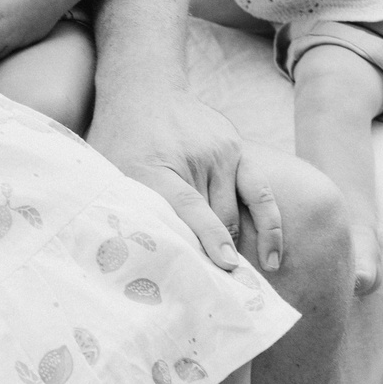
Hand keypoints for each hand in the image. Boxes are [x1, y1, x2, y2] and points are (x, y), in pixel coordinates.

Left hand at [87, 87, 283, 272]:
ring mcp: (219, 149)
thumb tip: (125, 258)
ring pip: (236, 211)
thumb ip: (123, 208)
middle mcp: (193, 156)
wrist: (143, 90)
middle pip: (216, 216)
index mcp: (155, 166)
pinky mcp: (236, 146)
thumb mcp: (109, 173)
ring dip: (239, 246)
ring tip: (249, 280)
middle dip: (220, 254)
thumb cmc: (120, 142)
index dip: (207, 236)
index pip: (187, 205)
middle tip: (223, 293)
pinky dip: (269, 224)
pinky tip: (273, 255)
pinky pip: (259, 191)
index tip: (224, 263)